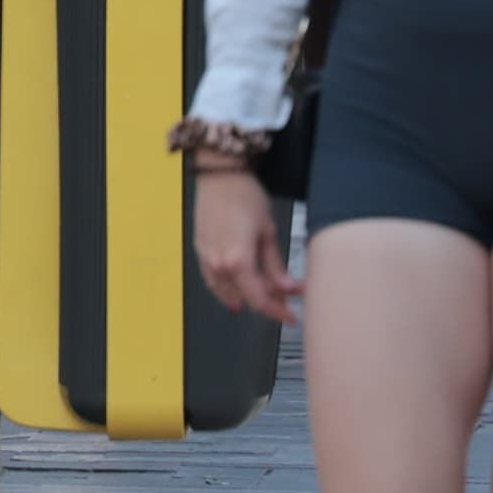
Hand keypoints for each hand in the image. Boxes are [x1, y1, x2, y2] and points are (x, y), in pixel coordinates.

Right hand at [188, 158, 294, 322]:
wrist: (219, 175)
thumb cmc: (245, 197)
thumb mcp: (268, 231)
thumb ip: (276, 265)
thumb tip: (290, 289)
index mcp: (238, 260)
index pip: (260, 300)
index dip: (278, 312)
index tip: (293, 317)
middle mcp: (219, 264)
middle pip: (245, 297)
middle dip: (269, 302)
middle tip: (287, 299)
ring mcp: (206, 258)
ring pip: (227, 292)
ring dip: (247, 298)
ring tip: (266, 297)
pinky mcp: (200, 250)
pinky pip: (212, 280)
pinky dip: (225, 290)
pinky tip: (234, 294)